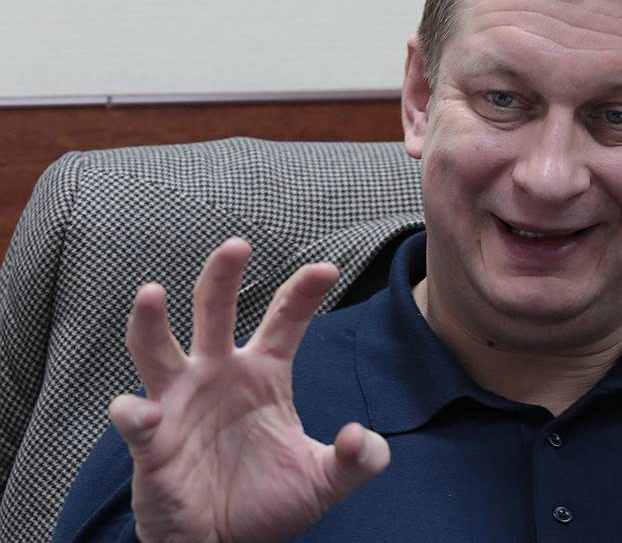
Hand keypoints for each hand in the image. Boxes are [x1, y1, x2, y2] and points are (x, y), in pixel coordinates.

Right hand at [108, 238, 389, 542]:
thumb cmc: (268, 503)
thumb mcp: (325, 482)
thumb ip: (358, 460)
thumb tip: (361, 436)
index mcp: (263, 375)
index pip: (284, 320)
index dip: (303, 292)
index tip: (327, 268)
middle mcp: (218, 375)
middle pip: (214, 311)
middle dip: (222, 275)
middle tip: (237, 244)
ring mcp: (180, 403)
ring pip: (157, 348)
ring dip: (150, 321)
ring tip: (150, 293)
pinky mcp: (152, 441)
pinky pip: (135, 418)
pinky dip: (135, 414)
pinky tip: (144, 414)